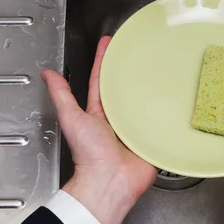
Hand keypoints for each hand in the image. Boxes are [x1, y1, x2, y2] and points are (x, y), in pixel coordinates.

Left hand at [42, 36, 157, 223]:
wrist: (110, 180)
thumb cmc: (89, 154)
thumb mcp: (72, 118)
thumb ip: (61, 95)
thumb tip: (47, 74)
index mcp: (99, 113)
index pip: (102, 80)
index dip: (104, 61)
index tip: (109, 43)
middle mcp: (118, 119)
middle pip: (127, 89)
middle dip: (133, 70)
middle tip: (141, 49)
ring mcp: (136, 129)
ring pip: (147, 103)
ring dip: (153, 88)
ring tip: (163, 67)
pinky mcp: (152, 139)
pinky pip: (162, 122)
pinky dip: (169, 112)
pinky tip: (177, 98)